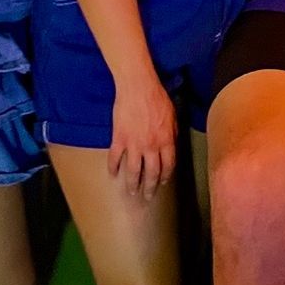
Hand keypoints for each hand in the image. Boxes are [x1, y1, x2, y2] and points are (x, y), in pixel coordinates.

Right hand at [108, 68, 176, 198]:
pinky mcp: (119, 139)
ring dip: (132, 183)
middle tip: (147, 197)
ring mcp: (134, 144)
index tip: (162, 183)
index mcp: (166, 141)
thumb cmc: (157, 98)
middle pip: (151, 173)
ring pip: (133, 170)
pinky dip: (113, 167)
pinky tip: (112, 174)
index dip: (165, 176)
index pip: (168, 165)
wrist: (138, 87)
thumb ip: (172, 133)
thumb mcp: (172, 116)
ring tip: (131, 192)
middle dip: (149, 187)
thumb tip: (172, 145)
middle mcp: (151, 147)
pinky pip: (115, 158)